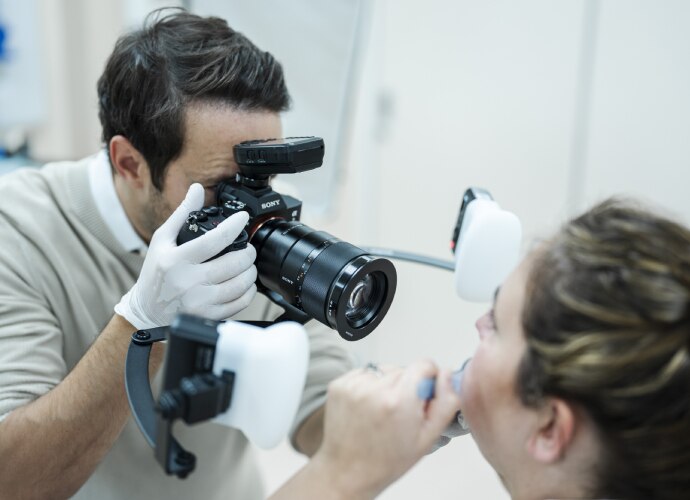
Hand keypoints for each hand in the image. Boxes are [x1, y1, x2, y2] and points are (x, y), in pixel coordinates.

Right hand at [114, 183, 256, 329]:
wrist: (147, 311)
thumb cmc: (156, 274)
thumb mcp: (162, 240)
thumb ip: (181, 214)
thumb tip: (196, 189)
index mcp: (176, 260)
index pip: (214, 240)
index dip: (234, 226)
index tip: (242, 218)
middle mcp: (187, 282)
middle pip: (233, 264)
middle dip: (248, 253)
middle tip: (248, 248)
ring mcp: (199, 302)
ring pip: (239, 284)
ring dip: (250, 272)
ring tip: (247, 265)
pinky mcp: (207, 316)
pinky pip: (238, 303)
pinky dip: (248, 292)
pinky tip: (244, 284)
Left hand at [313, 361, 461, 497]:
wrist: (347, 470)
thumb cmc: (386, 460)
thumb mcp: (427, 437)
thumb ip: (445, 403)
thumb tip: (447, 375)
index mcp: (399, 401)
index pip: (423, 365)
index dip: (428, 378)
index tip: (423, 393)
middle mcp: (374, 389)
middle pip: (403, 369)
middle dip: (406, 386)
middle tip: (400, 412)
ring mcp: (354, 385)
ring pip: (383, 370)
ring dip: (386, 385)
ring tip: (381, 411)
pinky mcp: (339, 385)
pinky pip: (364, 373)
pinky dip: (368, 386)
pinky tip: (367, 408)